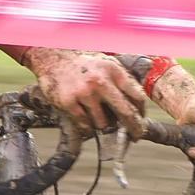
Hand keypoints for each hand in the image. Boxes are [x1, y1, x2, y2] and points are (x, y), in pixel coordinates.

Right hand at [28, 49, 144, 134]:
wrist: (53, 58)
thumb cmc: (83, 64)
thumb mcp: (106, 64)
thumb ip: (122, 80)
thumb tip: (138, 104)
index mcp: (113, 70)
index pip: (136, 95)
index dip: (141, 111)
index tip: (140, 120)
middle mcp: (101, 81)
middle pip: (125, 112)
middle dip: (133, 128)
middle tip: (135, 136)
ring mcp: (84, 92)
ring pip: (103, 122)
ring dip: (103, 125)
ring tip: (98, 119)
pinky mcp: (69, 102)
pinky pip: (85, 124)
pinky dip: (87, 127)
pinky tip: (87, 122)